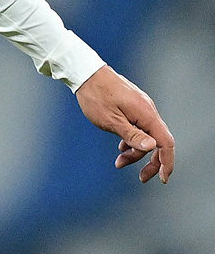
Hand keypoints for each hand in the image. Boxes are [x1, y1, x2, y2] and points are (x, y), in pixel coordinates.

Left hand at [75, 65, 173, 183]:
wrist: (86, 73)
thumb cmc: (96, 97)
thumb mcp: (111, 121)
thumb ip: (132, 135)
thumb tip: (152, 147)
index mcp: (147, 115)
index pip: (166, 143)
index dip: (167, 163)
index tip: (162, 179)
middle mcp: (148, 111)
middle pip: (158, 142)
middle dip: (149, 161)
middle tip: (140, 177)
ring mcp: (141, 107)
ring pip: (146, 135)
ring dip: (136, 151)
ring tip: (119, 161)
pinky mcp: (133, 106)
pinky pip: (139, 127)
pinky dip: (132, 140)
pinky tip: (121, 146)